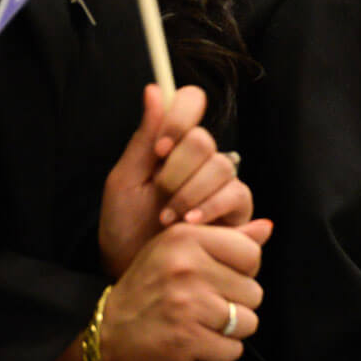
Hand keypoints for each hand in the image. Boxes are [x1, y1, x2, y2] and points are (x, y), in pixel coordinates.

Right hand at [96, 220, 271, 360]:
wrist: (104, 330)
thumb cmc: (148, 286)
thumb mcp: (179, 249)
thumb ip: (226, 237)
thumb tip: (267, 227)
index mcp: (186, 237)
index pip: (252, 254)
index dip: (243, 272)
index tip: (221, 278)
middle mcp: (187, 267)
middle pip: (254, 291)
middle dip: (236, 304)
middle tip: (206, 305)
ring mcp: (187, 304)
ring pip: (248, 321)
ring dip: (231, 329)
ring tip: (204, 323)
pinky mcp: (186, 339)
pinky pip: (233, 349)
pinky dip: (221, 351)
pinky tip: (199, 342)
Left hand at [99, 85, 252, 277]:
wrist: (132, 271)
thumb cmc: (123, 228)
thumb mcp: (124, 182)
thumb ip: (143, 138)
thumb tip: (153, 90)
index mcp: (172, 144)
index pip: (191, 102)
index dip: (180, 118)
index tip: (160, 147)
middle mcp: (200, 159)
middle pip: (204, 139)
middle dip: (177, 171)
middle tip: (159, 193)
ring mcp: (220, 183)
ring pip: (221, 166)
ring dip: (190, 193)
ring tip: (168, 219)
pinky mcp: (236, 210)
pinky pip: (237, 193)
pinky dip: (211, 207)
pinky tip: (190, 223)